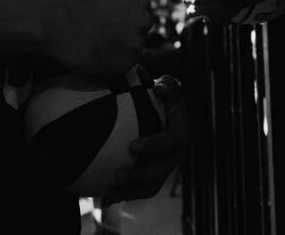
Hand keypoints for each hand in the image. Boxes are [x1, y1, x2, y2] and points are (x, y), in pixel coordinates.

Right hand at [46, 0, 151, 76]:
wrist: (57, 23)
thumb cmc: (76, 8)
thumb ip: (124, 9)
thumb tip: (129, 22)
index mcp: (140, 1)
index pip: (143, 11)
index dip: (128, 17)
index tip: (114, 21)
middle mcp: (143, 22)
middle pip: (141, 31)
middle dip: (128, 34)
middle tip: (106, 36)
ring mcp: (136, 44)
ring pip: (134, 51)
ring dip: (121, 51)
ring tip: (98, 46)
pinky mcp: (126, 65)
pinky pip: (123, 66)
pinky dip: (112, 64)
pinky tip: (96, 56)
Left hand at [102, 76, 187, 204]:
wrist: (160, 114)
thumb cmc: (160, 96)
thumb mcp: (166, 86)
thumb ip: (167, 86)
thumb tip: (160, 87)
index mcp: (180, 132)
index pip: (171, 141)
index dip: (154, 146)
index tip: (132, 147)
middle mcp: (175, 154)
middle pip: (161, 171)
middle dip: (140, 176)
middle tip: (118, 174)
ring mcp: (164, 169)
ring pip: (151, 187)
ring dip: (131, 191)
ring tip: (110, 190)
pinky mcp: (152, 179)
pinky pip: (139, 192)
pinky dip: (123, 196)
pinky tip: (104, 199)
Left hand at [182, 0, 240, 23]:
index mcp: (196, 1)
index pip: (185, 0)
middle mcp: (202, 10)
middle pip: (191, 13)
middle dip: (191, 8)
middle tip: (196, 2)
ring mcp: (212, 16)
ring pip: (205, 18)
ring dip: (205, 13)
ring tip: (210, 7)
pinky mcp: (222, 20)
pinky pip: (220, 21)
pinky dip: (221, 16)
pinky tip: (225, 12)